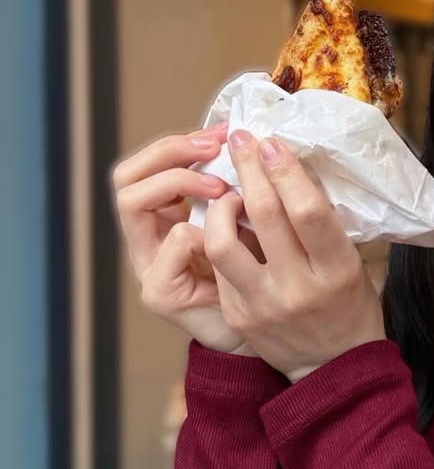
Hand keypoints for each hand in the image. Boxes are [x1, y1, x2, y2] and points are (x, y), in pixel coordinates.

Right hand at [111, 122, 264, 355]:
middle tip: (216, 148)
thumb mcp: (253, 221)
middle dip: (170, 152)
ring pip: (132, 201)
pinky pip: (172, 243)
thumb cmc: (268, 275)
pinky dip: (201, 229)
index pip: (145, 165)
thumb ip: (239, 188)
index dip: (179, 143)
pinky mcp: (160, 293)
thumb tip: (254, 140)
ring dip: (180, 183)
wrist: (272, 336)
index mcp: (165, 217)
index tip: (223, 131)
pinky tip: (231, 237)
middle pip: (125, 176)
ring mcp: (148, 266)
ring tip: (223, 187)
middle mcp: (148, 239)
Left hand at [202, 129, 384, 380]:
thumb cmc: (348, 304)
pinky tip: (227, 226)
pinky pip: (218, 266)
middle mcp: (299, 287)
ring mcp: (263, 304)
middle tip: (241, 141)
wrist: (333, 368)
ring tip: (227, 191)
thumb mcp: (349, 264)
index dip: (285, 170)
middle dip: (248, 168)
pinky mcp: (238, 315)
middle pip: (264, 214)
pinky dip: (220, 238)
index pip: (307, 211)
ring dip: (220, 205)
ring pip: (222, 241)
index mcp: (336, 270)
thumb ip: (320, 227)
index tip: (270, 143)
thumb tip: (288, 170)